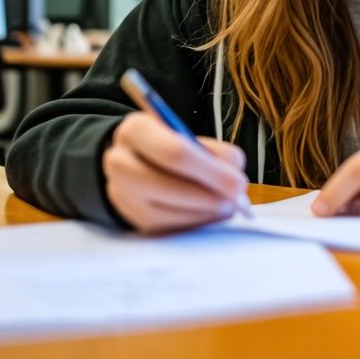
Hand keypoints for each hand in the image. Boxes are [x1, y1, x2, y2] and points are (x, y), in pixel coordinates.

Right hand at [102, 111, 248, 232]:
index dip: (211, 172)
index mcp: (135, 131)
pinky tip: (210, 213)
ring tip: (227, 206)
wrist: (134, 160)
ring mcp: (122, 195)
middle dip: (209, 195)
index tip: (239, 183)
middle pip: (168, 185)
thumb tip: (236, 178)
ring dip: (205, 212)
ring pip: (169, 212)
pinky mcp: (133, 219)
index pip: (174, 153)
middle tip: (237, 200)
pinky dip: (196, 223)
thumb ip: (214, 151)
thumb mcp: (187, 134)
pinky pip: (169, 227)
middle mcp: (120, 162)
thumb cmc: (169, 144)